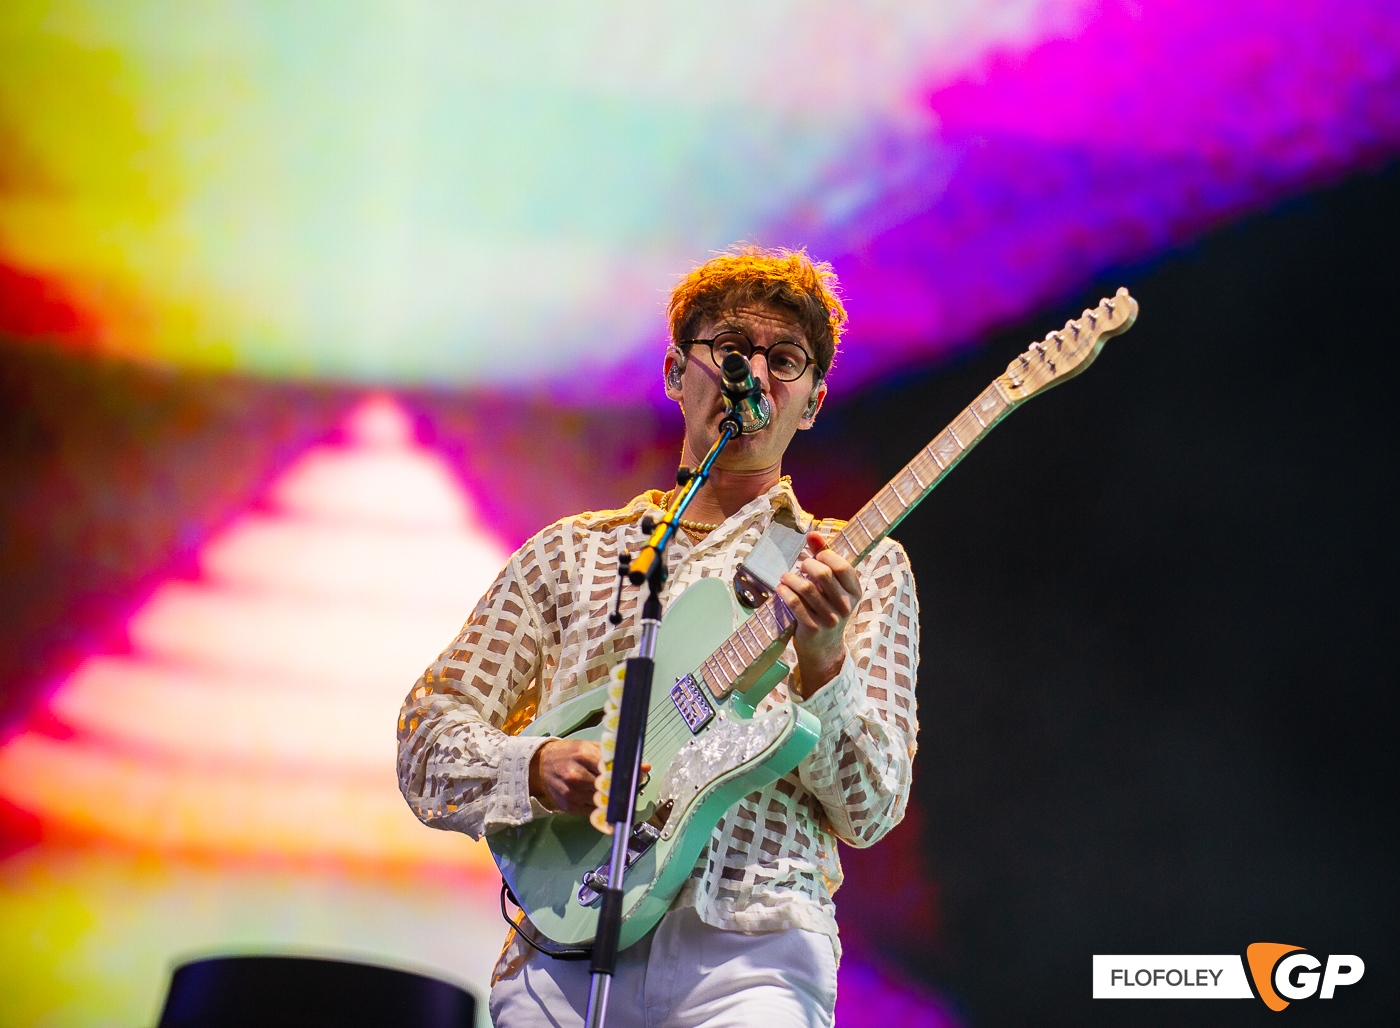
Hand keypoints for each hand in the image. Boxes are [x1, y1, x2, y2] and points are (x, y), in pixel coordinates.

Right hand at [528, 738, 649, 815]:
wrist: (540, 765)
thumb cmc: (568, 754)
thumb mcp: (590, 748)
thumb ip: (616, 757)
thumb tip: (645, 767)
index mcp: (583, 755)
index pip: (613, 769)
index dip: (627, 776)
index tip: (636, 778)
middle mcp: (576, 775)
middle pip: (609, 788)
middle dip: (622, 790)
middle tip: (629, 788)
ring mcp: (571, 792)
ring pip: (603, 802)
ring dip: (612, 800)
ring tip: (614, 793)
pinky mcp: (568, 806)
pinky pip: (592, 811)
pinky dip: (600, 806)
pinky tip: (599, 798)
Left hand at [777, 531, 861, 697]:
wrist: (824, 647)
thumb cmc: (826, 607)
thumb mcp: (832, 586)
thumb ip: (825, 558)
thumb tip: (813, 533)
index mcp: (854, 592)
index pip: (842, 566)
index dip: (826, 555)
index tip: (816, 555)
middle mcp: (844, 605)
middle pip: (822, 573)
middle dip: (807, 565)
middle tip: (801, 567)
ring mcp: (829, 618)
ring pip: (805, 587)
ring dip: (791, 578)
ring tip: (786, 577)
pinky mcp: (812, 628)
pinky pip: (794, 603)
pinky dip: (784, 592)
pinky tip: (781, 589)